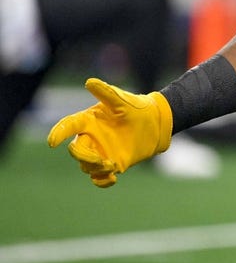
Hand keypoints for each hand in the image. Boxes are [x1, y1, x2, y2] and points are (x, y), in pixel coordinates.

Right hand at [46, 78, 172, 187]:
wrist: (156, 123)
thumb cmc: (137, 108)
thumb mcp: (122, 100)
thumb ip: (106, 93)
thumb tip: (89, 81)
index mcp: (89, 120)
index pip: (69, 126)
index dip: (59, 133)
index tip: (52, 142)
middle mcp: (91, 137)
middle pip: (76, 151)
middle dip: (82, 156)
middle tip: (99, 159)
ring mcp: (101, 152)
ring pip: (86, 165)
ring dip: (94, 167)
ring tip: (111, 165)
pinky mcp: (112, 163)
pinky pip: (100, 178)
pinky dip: (102, 181)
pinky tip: (112, 179)